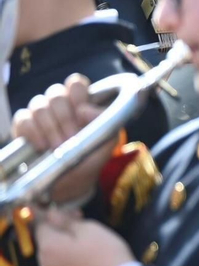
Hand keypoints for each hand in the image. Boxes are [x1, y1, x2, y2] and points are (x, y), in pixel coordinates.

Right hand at [12, 76, 112, 203]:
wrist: (72, 182)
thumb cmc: (91, 156)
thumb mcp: (107, 140)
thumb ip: (104, 120)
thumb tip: (83, 110)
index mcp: (80, 101)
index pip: (75, 83)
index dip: (77, 94)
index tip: (81, 115)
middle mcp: (59, 103)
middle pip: (56, 93)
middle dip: (64, 117)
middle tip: (70, 138)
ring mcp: (40, 113)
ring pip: (39, 105)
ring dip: (50, 127)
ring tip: (58, 147)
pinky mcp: (23, 126)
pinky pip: (23, 119)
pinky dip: (32, 132)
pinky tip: (41, 146)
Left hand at [34, 208, 133, 265]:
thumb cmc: (103, 253)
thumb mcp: (89, 229)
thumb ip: (66, 221)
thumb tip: (50, 214)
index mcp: (48, 247)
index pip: (40, 225)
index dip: (55, 215)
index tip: (73, 212)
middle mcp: (43, 263)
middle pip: (46, 241)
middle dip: (60, 230)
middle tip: (84, 223)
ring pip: (53, 254)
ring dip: (65, 244)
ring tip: (88, 240)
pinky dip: (68, 258)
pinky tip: (87, 257)